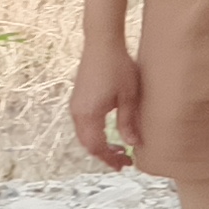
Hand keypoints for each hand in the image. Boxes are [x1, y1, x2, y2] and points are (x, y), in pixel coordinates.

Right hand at [70, 41, 141, 169]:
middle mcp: (77, 113)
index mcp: (89, 115)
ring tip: (118, 148)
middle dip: (105, 154)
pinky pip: (83, 124)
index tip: (124, 165)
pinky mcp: (78, 99)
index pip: (97, 147)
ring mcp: (75, 105)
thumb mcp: (129, 96)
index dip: (110, 158)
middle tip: (123, 160)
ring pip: (84, 135)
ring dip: (99, 144)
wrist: (102, 43)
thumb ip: (128, 121)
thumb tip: (132, 143)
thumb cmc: (118, 66)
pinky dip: (95, 133)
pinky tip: (109, 131)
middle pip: (88, 144)